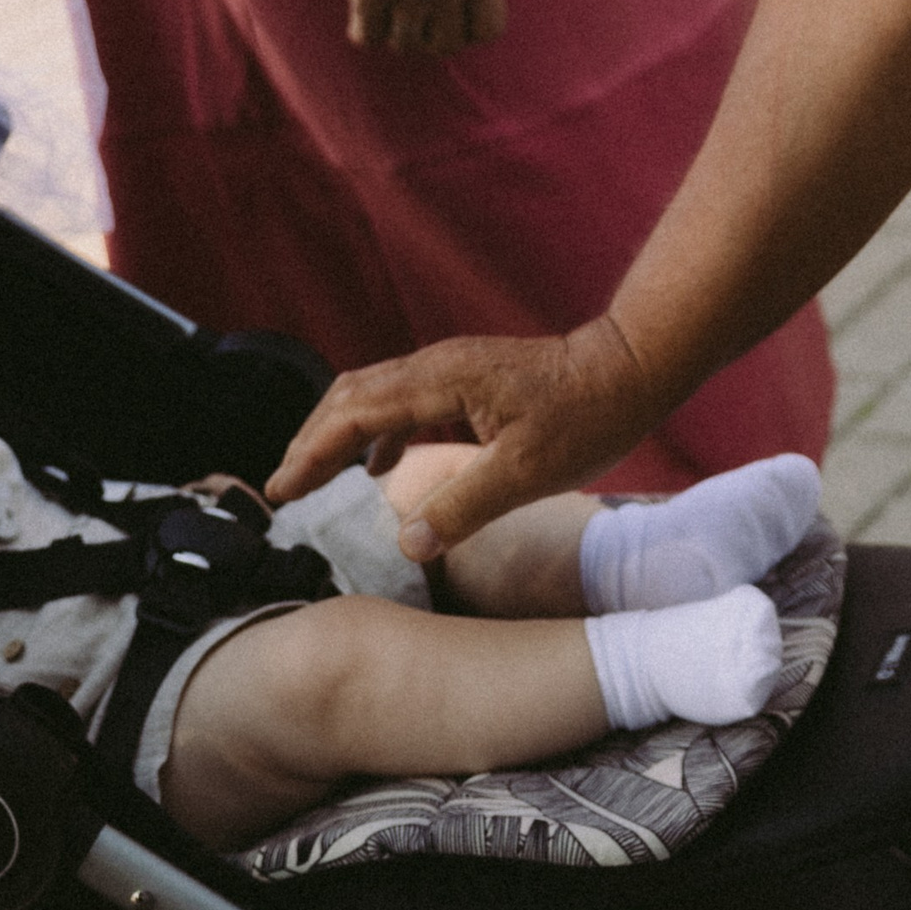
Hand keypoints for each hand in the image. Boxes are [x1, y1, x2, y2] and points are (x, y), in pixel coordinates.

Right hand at [267, 318, 656, 556]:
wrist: (629, 369)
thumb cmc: (586, 417)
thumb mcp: (527, 473)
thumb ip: (464, 507)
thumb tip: (407, 543)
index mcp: (441, 381)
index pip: (354, 414)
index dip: (312, 453)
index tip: (281, 491)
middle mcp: (436, 366)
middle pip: (350, 396)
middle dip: (310, 440)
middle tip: (282, 490)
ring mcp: (450, 369)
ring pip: (373, 395)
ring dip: (338, 434)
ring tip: (315, 480)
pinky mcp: (466, 380)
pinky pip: (403, 402)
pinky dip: (377, 433)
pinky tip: (379, 469)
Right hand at [329, 0, 507, 52]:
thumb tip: (462, 28)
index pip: (487, 30)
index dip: (467, 27)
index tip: (449, 13)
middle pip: (444, 45)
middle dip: (429, 32)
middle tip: (411, 8)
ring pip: (404, 44)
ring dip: (394, 29)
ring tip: (387, 2)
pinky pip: (368, 37)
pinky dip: (363, 27)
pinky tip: (363, 5)